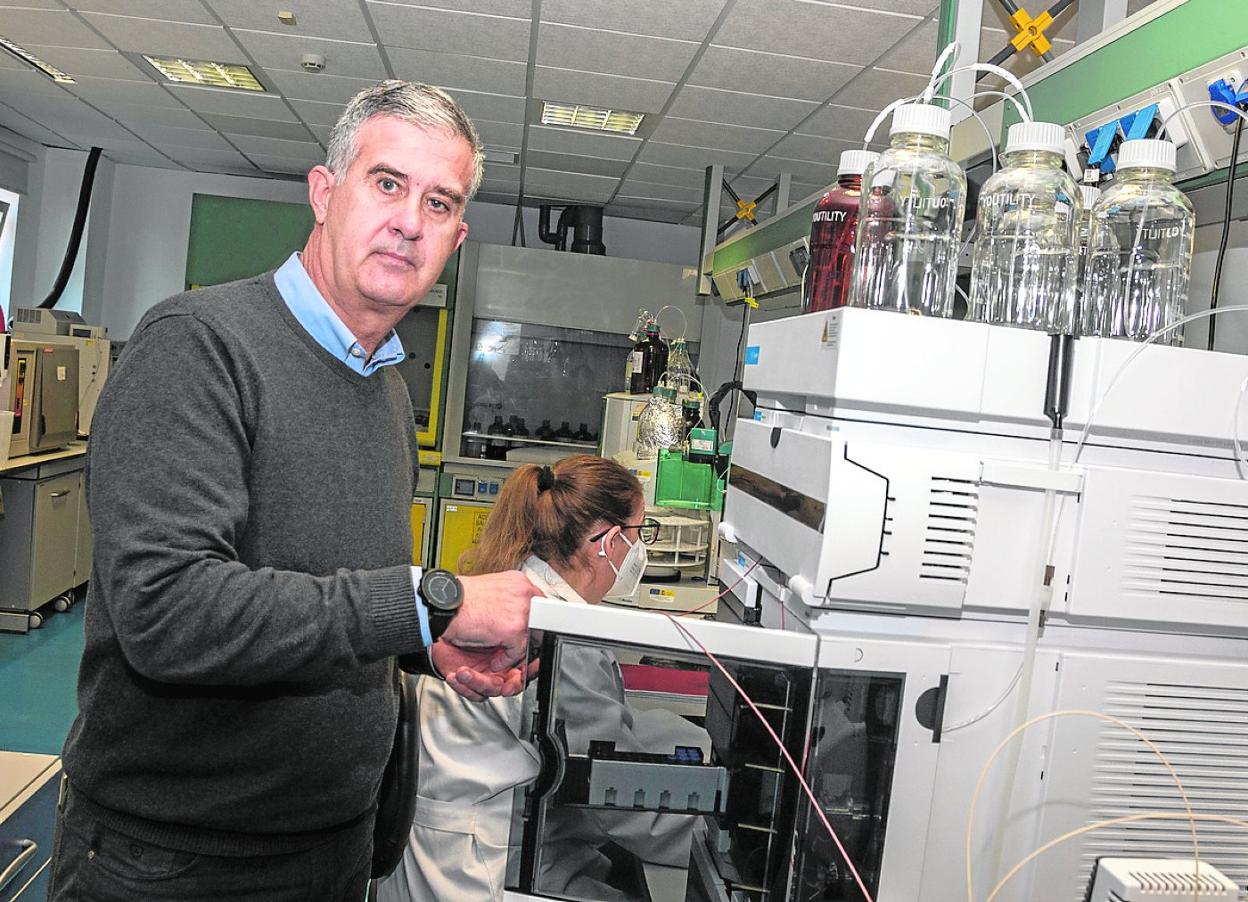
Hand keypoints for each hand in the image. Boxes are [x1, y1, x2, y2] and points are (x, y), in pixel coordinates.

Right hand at [433, 570, 537, 700]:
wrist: (441, 605)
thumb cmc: (457, 599)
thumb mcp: (490, 590)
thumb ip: (507, 599)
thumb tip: (515, 612)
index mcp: (518, 581)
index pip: (538, 603)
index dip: (531, 621)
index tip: (525, 631)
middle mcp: (524, 592)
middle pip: (540, 621)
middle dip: (529, 636)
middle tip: (515, 645)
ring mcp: (521, 611)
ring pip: (530, 638)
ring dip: (516, 650)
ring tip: (501, 652)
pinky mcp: (514, 630)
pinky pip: (517, 652)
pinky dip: (505, 660)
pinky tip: (494, 659)